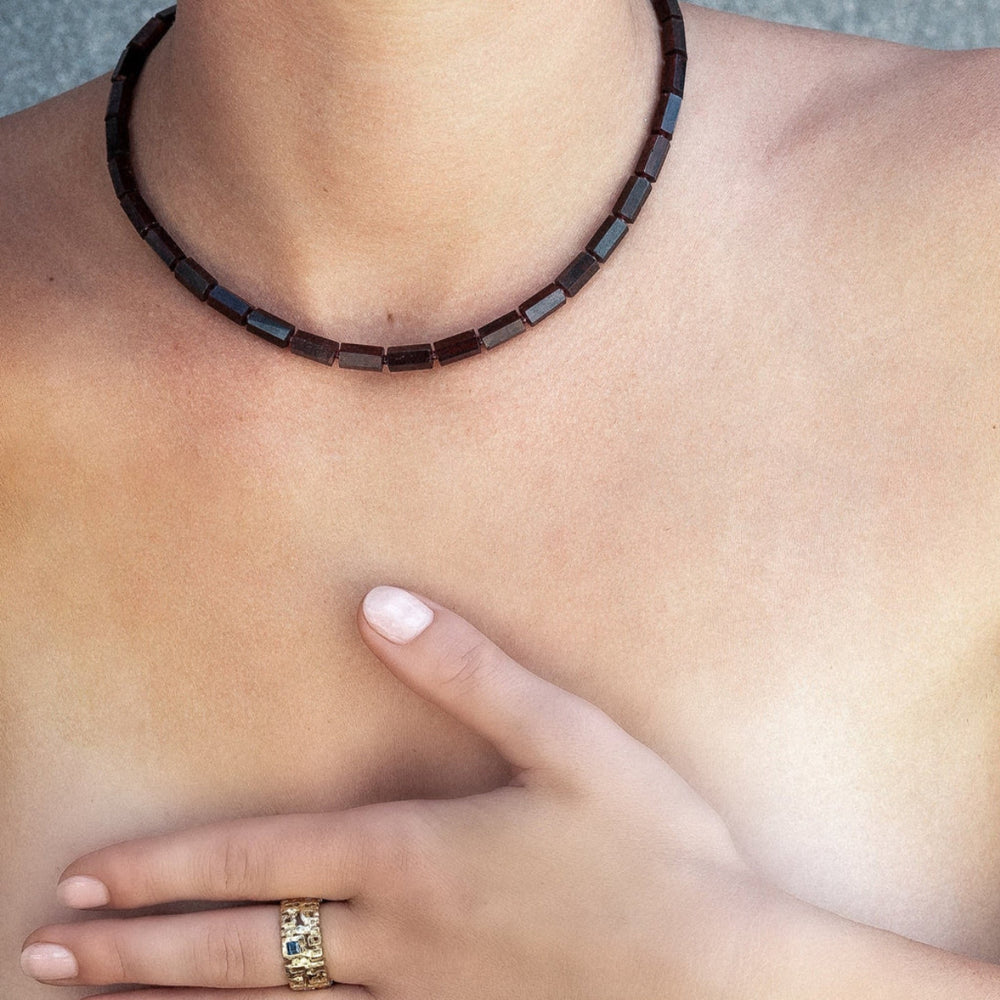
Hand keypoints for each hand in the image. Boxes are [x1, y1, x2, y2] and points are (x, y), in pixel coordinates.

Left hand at [22, 585, 763, 999]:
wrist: (728, 978)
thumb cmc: (657, 849)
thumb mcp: (569, 739)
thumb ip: (469, 669)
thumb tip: (381, 601)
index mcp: (416, 854)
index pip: (260, 860)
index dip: (166, 869)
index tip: (87, 881)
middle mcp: (399, 939)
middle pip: (239, 945)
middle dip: (136, 950)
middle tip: (46, 959)